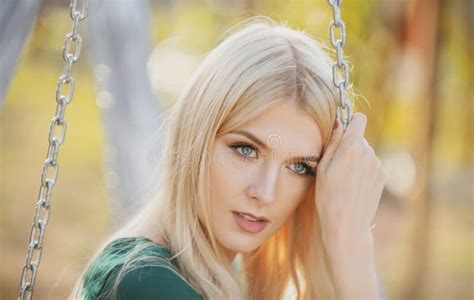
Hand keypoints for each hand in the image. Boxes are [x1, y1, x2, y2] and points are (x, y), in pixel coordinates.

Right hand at [314, 112, 386, 249]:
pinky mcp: (383, 176)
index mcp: (351, 148)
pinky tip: (355, 186)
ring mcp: (378, 165)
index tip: (342, 132)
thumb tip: (339, 121)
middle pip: (360, 138)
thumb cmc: (329, 197)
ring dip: (357, 160)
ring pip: (366, 153)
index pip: (359, 119)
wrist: (347, 224)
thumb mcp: (323, 168)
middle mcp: (368, 153)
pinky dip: (364, 171)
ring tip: (345, 180)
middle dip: (350, 146)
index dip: (350, 122)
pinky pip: (372, 165)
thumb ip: (333, 142)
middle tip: (337, 166)